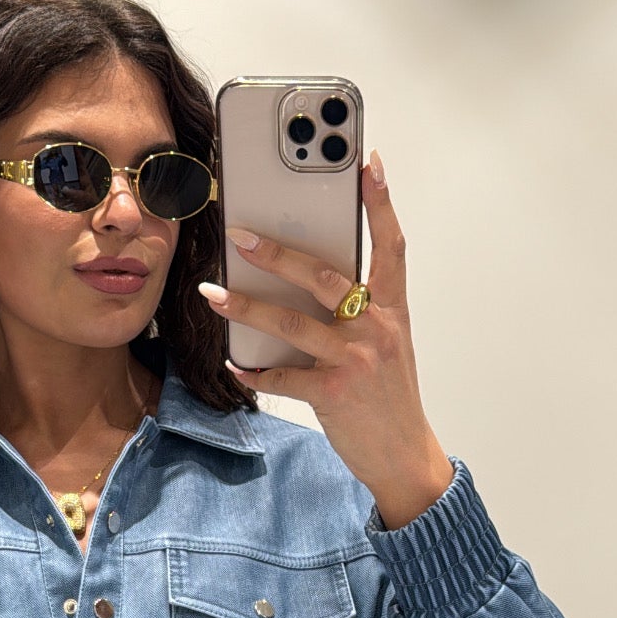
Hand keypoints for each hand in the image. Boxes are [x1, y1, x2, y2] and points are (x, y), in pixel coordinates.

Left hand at [198, 154, 453, 529]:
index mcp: (392, 309)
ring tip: (212, 293)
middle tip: (240, 233)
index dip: (380, 202)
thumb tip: (303, 279)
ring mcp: (356, 359)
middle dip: (278, 252)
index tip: (367, 162)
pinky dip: (254, 370)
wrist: (405, 454)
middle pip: (324, 276)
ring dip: (246, 306)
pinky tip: (233, 363)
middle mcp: (377, 327)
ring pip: (293, 322)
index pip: (390, 245)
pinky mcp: (334, 392)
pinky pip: (283, 375)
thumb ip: (357, 310)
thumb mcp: (385, 344)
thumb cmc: (388, 395)